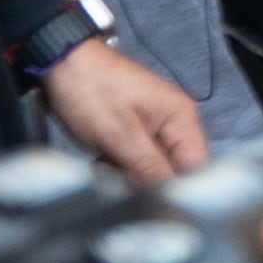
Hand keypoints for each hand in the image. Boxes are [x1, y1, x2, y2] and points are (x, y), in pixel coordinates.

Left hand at [36, 39, 206, 182]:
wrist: (64, 66)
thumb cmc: (92, 88)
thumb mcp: (119, 133)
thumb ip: (148, 166)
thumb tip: (167, 194)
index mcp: (181, 118)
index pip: (198, 165)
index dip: (178, 186)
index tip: (150, 196)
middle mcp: (175, 122)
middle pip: (176, 169)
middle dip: (146, 181)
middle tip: (117, 174)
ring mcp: (156, 126)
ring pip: (154, 168)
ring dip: (129, 174)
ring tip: (105, 163)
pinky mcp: (137, 131)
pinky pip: (138, 160)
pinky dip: (120, 166)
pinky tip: (103, 159)